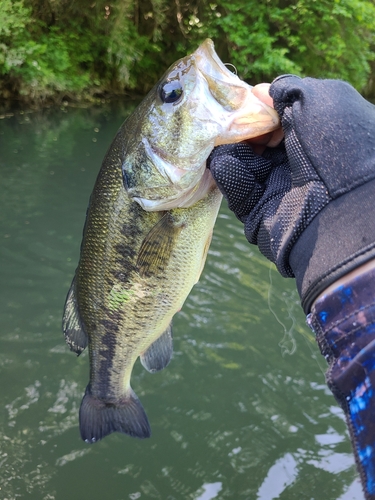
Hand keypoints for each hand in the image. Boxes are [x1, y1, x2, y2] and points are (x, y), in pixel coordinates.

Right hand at [209, 76, 374, 312]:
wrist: (343, 210)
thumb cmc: (338, 146)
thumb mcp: (320, 98)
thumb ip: (287, 89)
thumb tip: (261, 93)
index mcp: (317, 136)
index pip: (279, 119)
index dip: (260, 108)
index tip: (244, 101)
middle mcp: (298, 163)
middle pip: (258, 141)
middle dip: (241, 128)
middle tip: (229, 121)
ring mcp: (280, 190)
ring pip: (245, 165)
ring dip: (231, 149)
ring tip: (221, 140)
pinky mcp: (261, 215)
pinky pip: (239, 192)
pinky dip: (229, 175)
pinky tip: (224, 162)